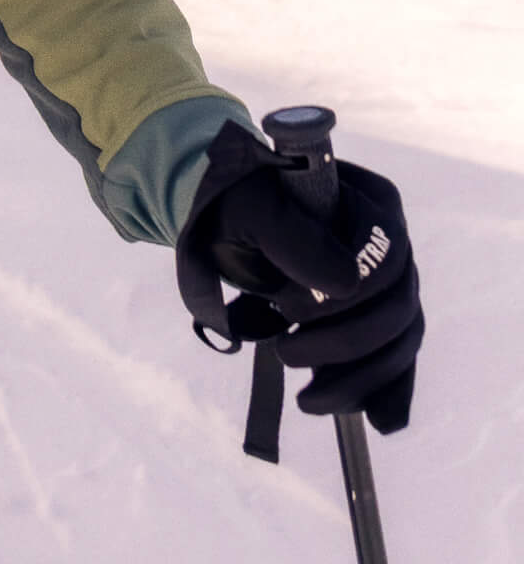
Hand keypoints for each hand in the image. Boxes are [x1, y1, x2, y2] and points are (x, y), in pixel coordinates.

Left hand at [178, 121, 422, 432]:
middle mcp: (394, 245)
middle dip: (344, 344)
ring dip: (359, 381)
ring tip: (307, 403)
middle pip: (396, 308)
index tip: (287, 309)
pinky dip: (390, 393)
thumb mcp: (249, 208)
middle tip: (284, 355)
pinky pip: (397, 361)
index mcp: (373, 202)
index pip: (383, 258)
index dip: (341, 294)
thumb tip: (344, 284)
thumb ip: (290, 236)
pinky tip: (381, 422)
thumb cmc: (237, 205)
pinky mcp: (379, 322)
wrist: (225, 220)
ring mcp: (392, 286)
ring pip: (399, 342)